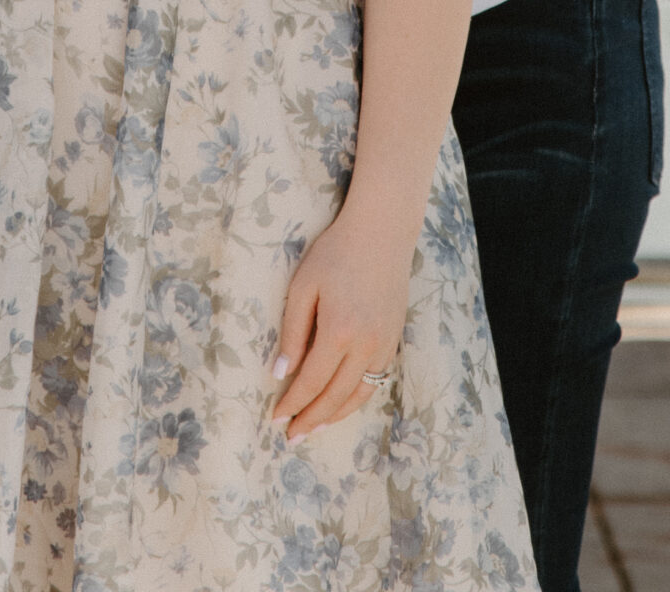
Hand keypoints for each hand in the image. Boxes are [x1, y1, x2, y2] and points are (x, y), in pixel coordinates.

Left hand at [270, 208, 409, 441]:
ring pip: (358, 396)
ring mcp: (384, 346)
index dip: (292, 402)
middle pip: (335, 396)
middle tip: (291, 437)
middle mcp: (366, 346)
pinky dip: (356, 399)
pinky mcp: (394, 341)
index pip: (311, 381)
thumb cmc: (335, 254)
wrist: (381, 233)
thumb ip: (292, 332)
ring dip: (334, 416)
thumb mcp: (304, 286)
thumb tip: (279, 373)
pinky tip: (340, 404)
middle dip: (311, 419)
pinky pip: (375, 382)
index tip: (275, 417)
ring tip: (313, 428)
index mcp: (339, 332)